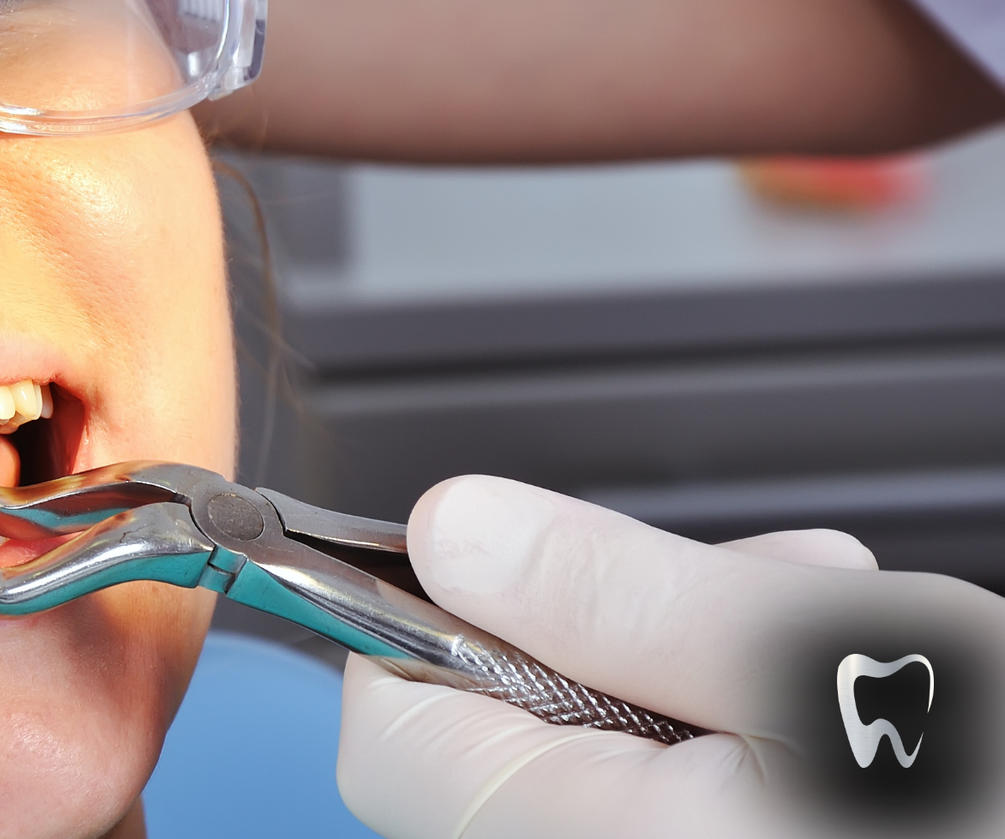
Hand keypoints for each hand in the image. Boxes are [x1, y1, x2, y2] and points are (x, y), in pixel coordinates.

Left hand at [336, 475, 1004, 837]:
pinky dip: (733, 717)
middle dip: (608, 619)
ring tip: (822, 624)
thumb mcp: (808, 657)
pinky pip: (676, 786)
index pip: (392, 731)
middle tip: (733, 582)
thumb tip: (452, 530)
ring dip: (690, 655)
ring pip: (604, 742)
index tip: (495, 549)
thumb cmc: (984, 806)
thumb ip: (613, 594)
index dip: (420, 620)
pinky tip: (829, 684)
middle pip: (503, 726)